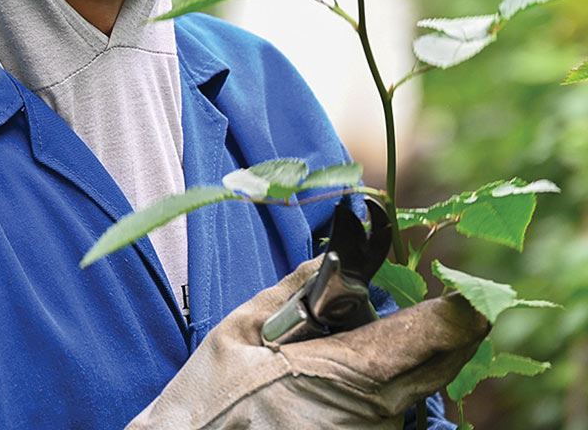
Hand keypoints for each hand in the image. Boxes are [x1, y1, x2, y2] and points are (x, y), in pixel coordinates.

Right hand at [125, 258, 487, 429]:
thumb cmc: (211, 401)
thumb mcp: (241, 329)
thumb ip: (293, 291)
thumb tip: (329, 260)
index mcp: (356, 373)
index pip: (439, 335)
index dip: (461, 306)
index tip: (462, 284)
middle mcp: (381, 416)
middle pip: (443, 363)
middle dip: (434, 328)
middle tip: (397, 301)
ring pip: (415, 388)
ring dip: (398, 360)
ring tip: (330, 349)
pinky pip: (391, 414)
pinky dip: (377, 389)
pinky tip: (327, 383)